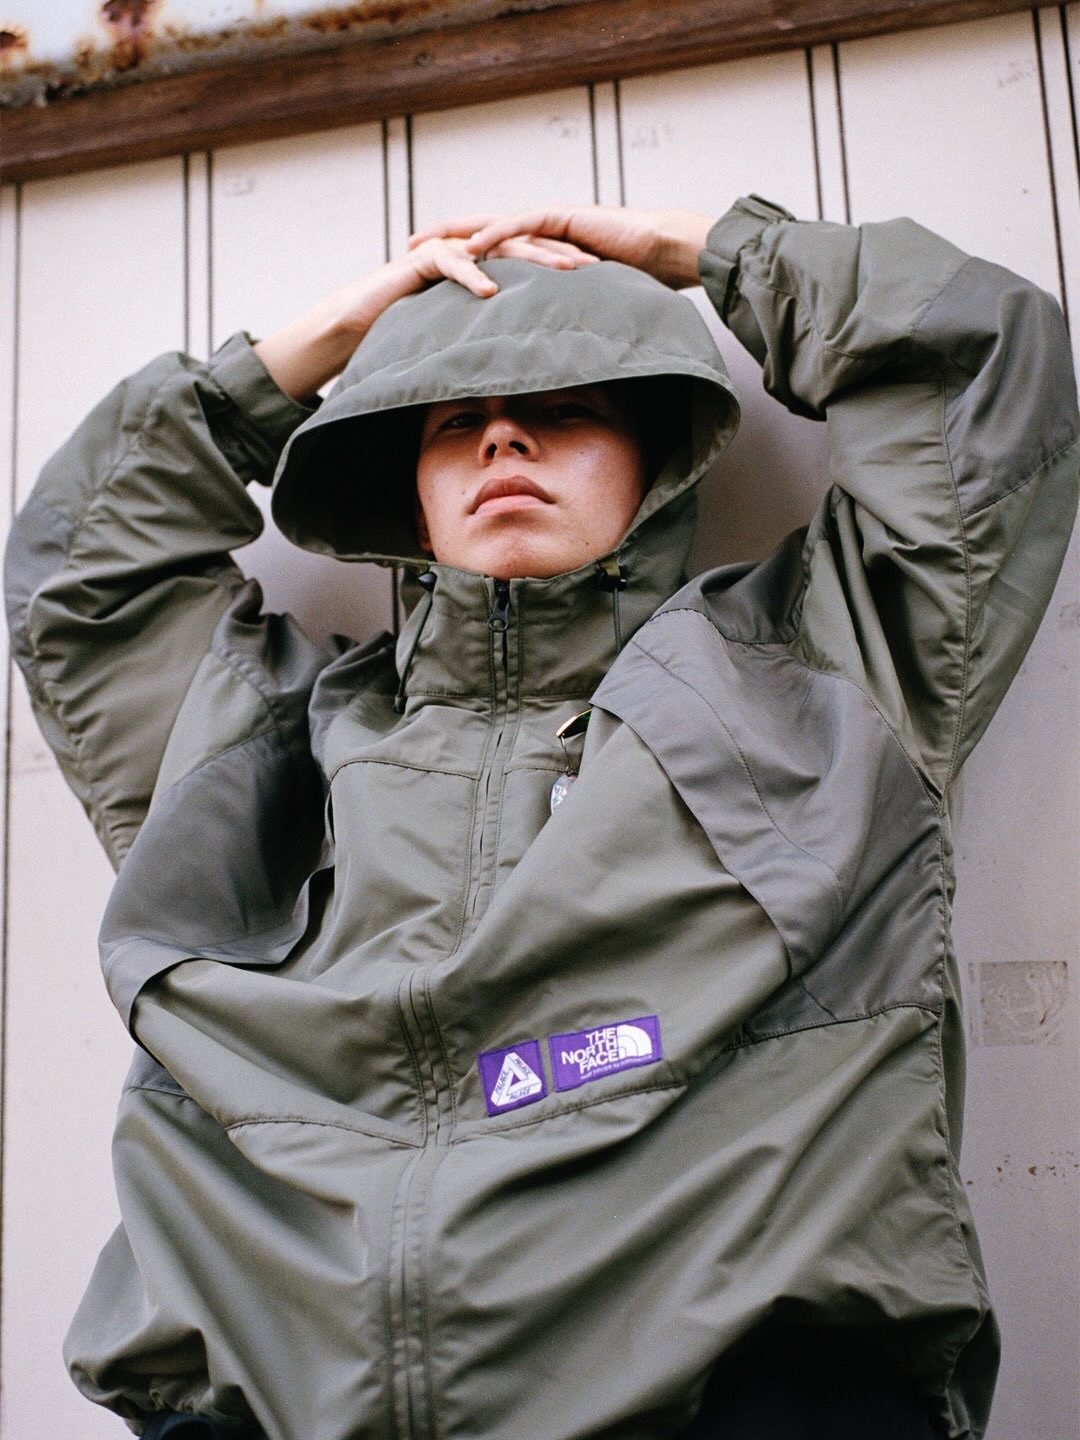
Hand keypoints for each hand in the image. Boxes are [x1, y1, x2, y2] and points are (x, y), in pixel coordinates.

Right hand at [255, 235, 596, 400]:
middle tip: (592, 266)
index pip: (532, 261)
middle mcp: (471, 251)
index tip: (598, 281)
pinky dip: (473, 276)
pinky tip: (492, 291)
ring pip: (496, 245)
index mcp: (485, 266)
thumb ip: (496, 338)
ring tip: (559, 270)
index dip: (563, 267)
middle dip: (558, 254)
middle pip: (523, 246)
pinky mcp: (423, 259)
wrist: (361, 323)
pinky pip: (452, 264)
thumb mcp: (465, 337)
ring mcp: (448, 251)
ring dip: (529, 257)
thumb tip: (536, 367)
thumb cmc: (413, 334)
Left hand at [410, 206, 714, 289]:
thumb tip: (546, 344)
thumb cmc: (635, 279)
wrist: (665, 252)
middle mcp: (540, 229)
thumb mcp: (586, 301)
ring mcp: (550, 220)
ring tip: (426, 243)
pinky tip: (470, 247)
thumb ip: (561, 312)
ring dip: (458, 233)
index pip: (493, 246)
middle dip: (443, 236)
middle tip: (408, 246)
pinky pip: (522, 226)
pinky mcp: (564, 219)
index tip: (429, 265)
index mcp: (542, 245)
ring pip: (493, 224)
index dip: (460, 253)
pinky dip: (495, 235)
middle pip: (481, 229)